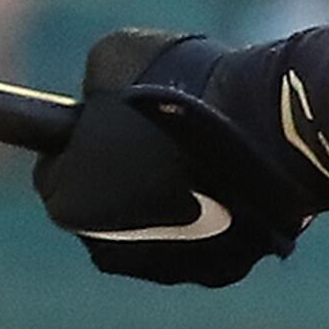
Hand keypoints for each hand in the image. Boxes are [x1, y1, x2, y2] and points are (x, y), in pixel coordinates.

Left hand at [32, 23, 328, 287]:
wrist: (271, 126)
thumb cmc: (187, 86)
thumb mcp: (114, 56)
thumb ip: (95, 86)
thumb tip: (100, 96)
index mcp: (67, 202)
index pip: (56, 168)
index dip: (83, 138)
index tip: (112, 116)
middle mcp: (106, 250)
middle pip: (105, 208)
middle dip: (123, 176)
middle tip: (160, 132)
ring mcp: (165, 269)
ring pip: (155, 230)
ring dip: (166, 199)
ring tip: (202, 151)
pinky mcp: (218, 272)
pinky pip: (205, 243)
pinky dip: (212, 216)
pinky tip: (231, 176)